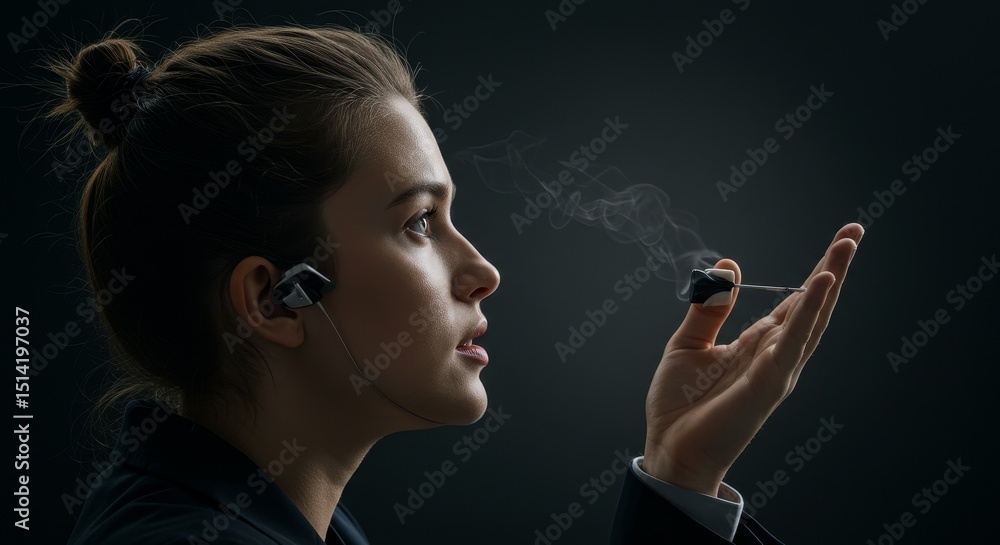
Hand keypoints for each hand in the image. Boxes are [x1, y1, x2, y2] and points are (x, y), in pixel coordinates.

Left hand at [642, 223, 863, 495]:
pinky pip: (793, 341)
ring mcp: (776, 369)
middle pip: (812, 304)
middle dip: (834, 266)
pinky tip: (822, 282)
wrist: (669, 450)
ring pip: (811, 318)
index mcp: (757, 344)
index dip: (817, 271)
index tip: (841, 239)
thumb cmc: (680, 405)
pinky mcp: (768, 383)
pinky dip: (809, 311)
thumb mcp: (688, 343)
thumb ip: (710, 307)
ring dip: (830, 280)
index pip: (795, 301)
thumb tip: (730, 266)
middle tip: (855, 231)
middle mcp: (775, 355)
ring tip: (846, 246)